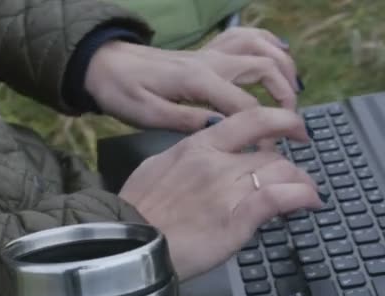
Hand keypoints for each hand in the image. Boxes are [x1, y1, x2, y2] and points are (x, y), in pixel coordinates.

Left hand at [85, 28, 298, 131]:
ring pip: (260, 47)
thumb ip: (185, 120)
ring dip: (283, 67)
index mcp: (197, 81)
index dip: (264, 132)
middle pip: (264, 69)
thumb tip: (220, 129)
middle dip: (286, 97)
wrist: (103, 64)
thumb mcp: (147, 115)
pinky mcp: (204, 52)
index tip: (272, 154)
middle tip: (293, 126)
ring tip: (294, 93)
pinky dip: (267, 42)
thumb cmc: (121, 91)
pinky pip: (244, 37)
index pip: (244, 107)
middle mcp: (209, 62)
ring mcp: (209, 53)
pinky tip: (277, 54)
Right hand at [118, 108, 322, 280]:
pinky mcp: (237, 219)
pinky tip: (309, 202)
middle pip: (271, 154)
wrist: (130, 242)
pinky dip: (302, 197)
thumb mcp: (156, 168)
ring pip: (282, 173)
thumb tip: (202, 156)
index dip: (282, 120)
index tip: (296, 129)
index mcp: (196, 146)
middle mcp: (216, 162)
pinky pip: (280, 198)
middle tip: (292, 181)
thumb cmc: (137, 208)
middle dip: (288, 168)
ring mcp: (227, 189)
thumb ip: (185, 158)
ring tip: (304, 195)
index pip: (250, 120)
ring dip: (300, 183)